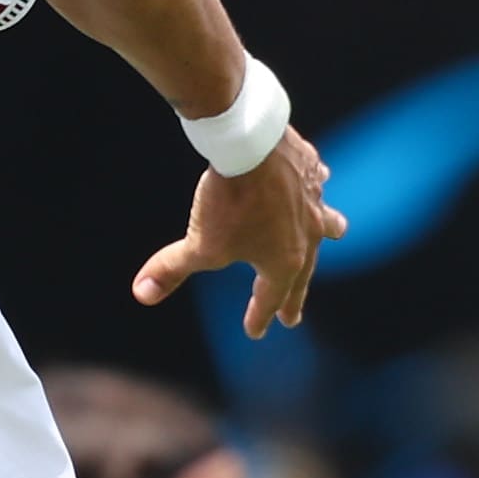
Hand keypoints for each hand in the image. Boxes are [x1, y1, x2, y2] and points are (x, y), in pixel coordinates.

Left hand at [134, 131, 344, 337]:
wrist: (249, 146)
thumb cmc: (228, 202)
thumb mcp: (198, 244)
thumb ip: (171, 270)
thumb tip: (141, 294)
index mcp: (283, 262)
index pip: (270, 299)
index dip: (259, 317)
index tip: (254, 331)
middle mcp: (307, 236)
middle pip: (302, 273)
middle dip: (295, 297)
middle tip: (293, 317)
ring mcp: (313, 202)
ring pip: (326, 222)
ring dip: (329, 229)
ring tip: (337, 232)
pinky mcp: (311, 170)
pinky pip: (318, 183)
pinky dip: (317, 186)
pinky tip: (319, 180)